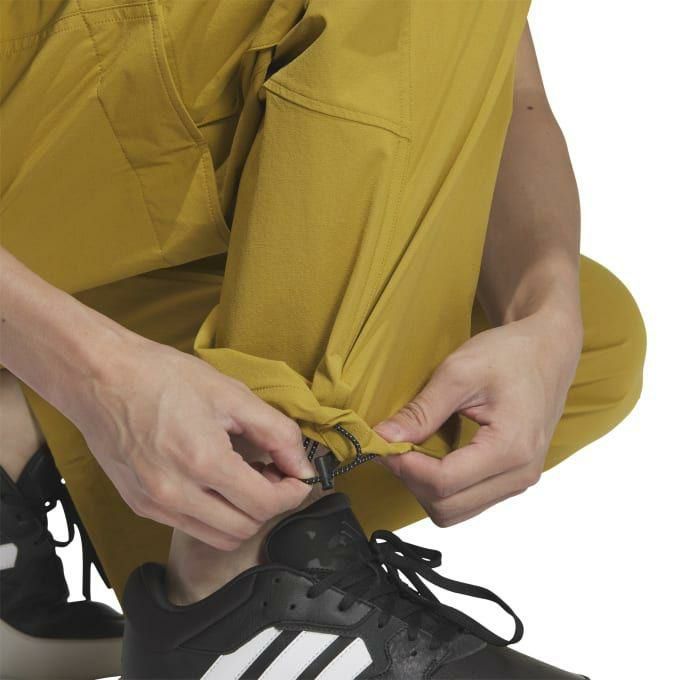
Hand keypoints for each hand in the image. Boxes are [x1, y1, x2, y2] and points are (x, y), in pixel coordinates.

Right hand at [69, 335, 313, 549]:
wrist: (101, 377)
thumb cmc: (161, 377)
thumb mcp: (231, 394)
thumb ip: (276, 432)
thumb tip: (302, 463)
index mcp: (203, 461)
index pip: (265, 504)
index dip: (292, 493)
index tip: (298, 477)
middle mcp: (176, 493)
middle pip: (245, 529)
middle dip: (271, 505)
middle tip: (274, 475)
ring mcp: (155, 504)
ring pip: (219, 537)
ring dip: (243, 515)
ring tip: (245, 478)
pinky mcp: (141, 506)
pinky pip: (191, 527)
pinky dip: (214, 514)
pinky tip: (216, 481)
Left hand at [374, 310, 581, 526]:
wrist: (547, 351)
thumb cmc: (509, 355)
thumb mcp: (459, 373)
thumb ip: (421, 411)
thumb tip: (384, 437)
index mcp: (511, 448)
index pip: (443, 482)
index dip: (404, 467)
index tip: (383, 443)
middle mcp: (520, 474)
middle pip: (447, 506)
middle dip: (411, 480)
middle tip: (394, 446)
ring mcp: (519, 481)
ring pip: (455, 511)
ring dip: (424, 487)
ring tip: (411, 450)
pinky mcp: (513, 479)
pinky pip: (468, 501)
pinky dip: (442, 486)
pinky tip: (431, 455)